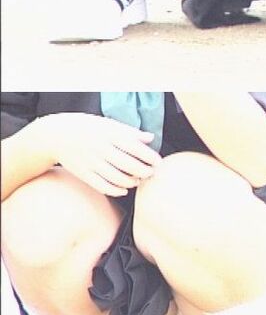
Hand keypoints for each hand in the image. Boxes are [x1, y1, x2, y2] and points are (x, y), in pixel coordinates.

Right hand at [42, 113, 159, 195]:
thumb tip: (150, 137)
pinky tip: (124, 189)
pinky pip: (103, 186)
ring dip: (132, 182)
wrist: (56, 135)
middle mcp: (100, 148)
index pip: (134, 147)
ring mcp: (91, 162)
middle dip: (144, 171)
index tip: (158, 162)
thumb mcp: (107, 124)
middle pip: (128, 164)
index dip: (149, 156)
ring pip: (117, 178)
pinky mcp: (84, 174)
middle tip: (152, 173)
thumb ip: (130, 131)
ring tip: (139, 179)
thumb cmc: (87, 127)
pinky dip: (116, 190)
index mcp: (109, 133)